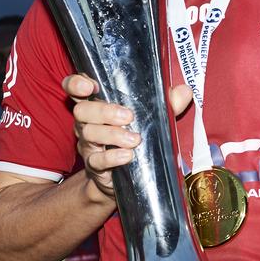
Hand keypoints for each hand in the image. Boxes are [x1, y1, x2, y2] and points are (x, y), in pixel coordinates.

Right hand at [64, 74, 191, 200]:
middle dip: (103, 111)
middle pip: (82, 110)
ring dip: (112, 135)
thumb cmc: (138, 135)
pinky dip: (112, 157)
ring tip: (135, 139)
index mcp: (97, 102)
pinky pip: (97, 160)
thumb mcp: (154, 117)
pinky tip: (127, 156)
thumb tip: (185, 91)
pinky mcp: (94, 165)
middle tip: (128, 117)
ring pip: (89, 134)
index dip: (76, 83)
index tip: (89, 86)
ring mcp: (88, 144)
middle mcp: (87, 121)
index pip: (75, 86)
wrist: (131, 177)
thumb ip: (167, 103)